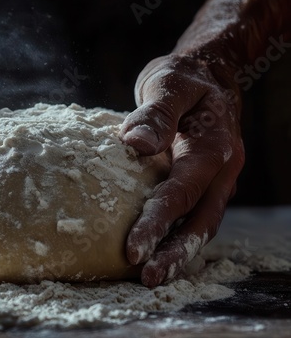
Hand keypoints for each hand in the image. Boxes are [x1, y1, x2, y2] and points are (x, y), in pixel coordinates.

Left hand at [120, 54, 244, 286]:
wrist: (210, 75)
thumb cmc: (185, 78)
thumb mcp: (169, 83)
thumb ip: (157, 112)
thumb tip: (135, 143)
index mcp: (213, 147)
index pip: (181, 192)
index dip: (157, 223)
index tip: (132, 251)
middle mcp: (222, 169)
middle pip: (199, 220)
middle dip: (172, 252)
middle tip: (146, 278)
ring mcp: (217, 178)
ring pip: (201, 223)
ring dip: (178, 251)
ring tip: (152, 276)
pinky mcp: (206, 181)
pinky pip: (196, 213)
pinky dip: (179, 234)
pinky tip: (160, 249)